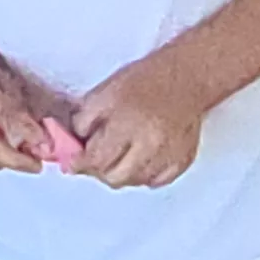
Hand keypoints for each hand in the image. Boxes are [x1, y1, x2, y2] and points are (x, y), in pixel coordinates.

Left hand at [71, 52, 216, 189]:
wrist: (186, 77)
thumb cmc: (144, 80)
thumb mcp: (105, 91)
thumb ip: (84, 120)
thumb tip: (72, 145)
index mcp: (128, 122)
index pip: (97, 159)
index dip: (80, 163)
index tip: (73, 163)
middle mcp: (150, 143)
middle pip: (115, 177)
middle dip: (99, 170)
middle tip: (96, 158)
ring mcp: (169, 155)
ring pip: (134, 182)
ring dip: (122, 172)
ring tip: (119, 154)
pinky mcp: (183, 161)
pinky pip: (156, 182)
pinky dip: (144, 175)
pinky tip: (140, 157)